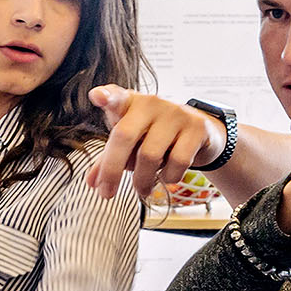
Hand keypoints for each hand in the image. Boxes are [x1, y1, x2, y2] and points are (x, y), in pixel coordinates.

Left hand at [85, 87, 228, 199]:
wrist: (198, 130)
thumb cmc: (155, 134)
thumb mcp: (131, 142)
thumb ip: (109, 158)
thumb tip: (92, 182)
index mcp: (130, 103)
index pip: (116, 97)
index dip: (106, 97)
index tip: (97, 97)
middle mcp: (151, 103)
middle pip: (125, 136)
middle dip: (112, 170)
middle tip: (106, 194)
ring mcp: (175, 113)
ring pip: (150, 155)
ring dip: (142, 180)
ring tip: (142, 189)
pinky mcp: (196, 127)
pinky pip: (177, 162)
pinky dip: (169, 177)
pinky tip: (168, 176)